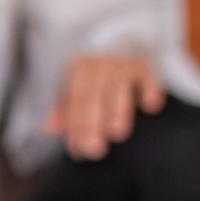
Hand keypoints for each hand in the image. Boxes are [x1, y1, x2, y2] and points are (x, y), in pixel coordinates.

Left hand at [47, 52, 165, 159]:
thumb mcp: (78, 92)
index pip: (75, 98)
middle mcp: (101, 63)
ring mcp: (124, 62)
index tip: (78, 150)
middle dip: (91, 121)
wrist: (126, 50)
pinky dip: (150, 87)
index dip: (75, 125)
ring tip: (117, 134)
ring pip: (118, 83)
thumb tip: (48, 129)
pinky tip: (150, 106)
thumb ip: (65, 112)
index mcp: (80, 68)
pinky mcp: (146, 66)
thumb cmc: (98, 80)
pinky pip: (148, 73)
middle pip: (92, 92)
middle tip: (94, 150)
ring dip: (118, 109)